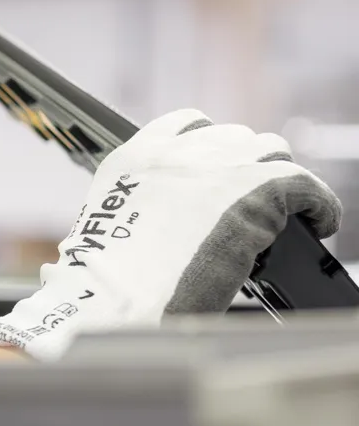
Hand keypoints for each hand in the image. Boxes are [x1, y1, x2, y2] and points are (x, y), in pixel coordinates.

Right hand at [0, 108, 341, 361]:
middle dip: (247, 164)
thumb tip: (171, 221)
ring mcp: (216, 169)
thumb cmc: (107, 284)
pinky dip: (319, 204)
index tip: (220, 172)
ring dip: (279, 179)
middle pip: (235, 136)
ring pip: (272, 151)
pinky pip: (306, 185)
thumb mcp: (107, 228)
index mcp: (133, 159)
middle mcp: (175, 154)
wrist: (118, 300)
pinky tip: (320, 222)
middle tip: (255, 199)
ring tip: (286, 210)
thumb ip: (139, 207)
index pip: (187, 125)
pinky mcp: (255, 192)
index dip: (211, 148)